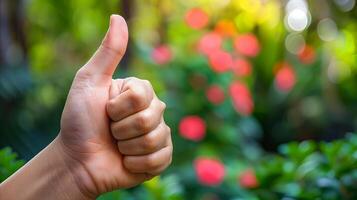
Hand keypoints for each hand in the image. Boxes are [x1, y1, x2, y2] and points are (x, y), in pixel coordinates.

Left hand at [58, 15, 171, 197]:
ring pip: (155, 139)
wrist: (77, 161)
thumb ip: (108, 52)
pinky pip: (160, 159)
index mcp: (140, 92)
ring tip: (117, 146)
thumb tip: (118, 17)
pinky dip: (137, 164)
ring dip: (127, 147)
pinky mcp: (161, 158)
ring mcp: (159, 135)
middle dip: (121, 129)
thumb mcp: (89, 82)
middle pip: (150, 118)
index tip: (105, 111)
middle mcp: (154, 111)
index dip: (117, 108)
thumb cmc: (80, 121)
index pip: (142, 95)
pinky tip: (126, 161)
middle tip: (110, 131)